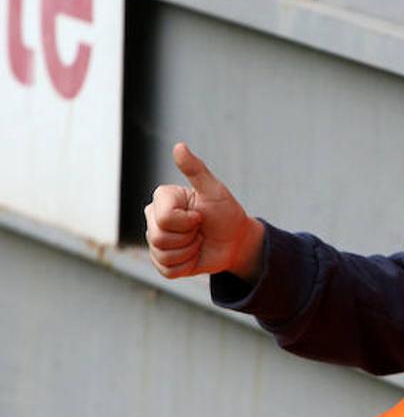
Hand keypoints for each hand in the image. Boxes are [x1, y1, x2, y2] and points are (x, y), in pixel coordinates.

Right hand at [144, 142, 264, 280]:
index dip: (187, 221)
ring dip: (189, 251)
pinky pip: (168, 271)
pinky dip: (187, 265)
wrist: (236, 241)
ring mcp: (156, 242)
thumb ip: (196, 170)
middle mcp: (154, 219)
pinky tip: (194, 254)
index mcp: (163, 199)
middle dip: (188, 237)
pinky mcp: (162, 263)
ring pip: (162, 255)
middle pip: (158, 237)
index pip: (164, 218)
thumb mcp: (215, 191)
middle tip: (200, 229)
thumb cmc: (226, 212)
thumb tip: (178, 146)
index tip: (200, 215)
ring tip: (198, 241)